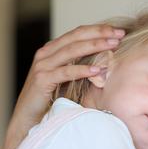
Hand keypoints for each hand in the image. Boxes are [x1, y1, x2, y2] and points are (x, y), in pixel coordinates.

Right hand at [0, 24, 124, 148]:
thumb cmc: (49, 99)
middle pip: (76, 37)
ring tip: (112, 46)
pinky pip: (65, 72)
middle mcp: (45, 53)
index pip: (77, 33)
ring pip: (72, 50)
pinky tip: (97, 70)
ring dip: (94, 46)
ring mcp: (42, 66)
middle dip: (100, 33)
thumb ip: (77, 65)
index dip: (98, 29)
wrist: (27, 118)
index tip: (117, 31)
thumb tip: (105, 58)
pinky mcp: (42, 80)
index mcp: (52, 49)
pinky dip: (82, 69)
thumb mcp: (65, 77)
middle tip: (119, 34)